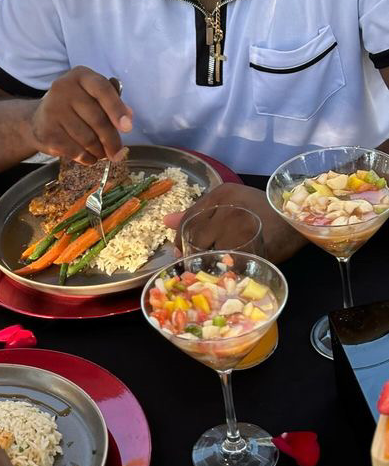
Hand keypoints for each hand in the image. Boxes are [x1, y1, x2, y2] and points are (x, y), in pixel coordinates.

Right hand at [29, 66, 133, 163]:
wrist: (39, 120)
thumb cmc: (74, 107)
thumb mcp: (92, 97)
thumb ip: (112, 104)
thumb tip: (128, 117)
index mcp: (81, 75)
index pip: (103, 89)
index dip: (117, 109)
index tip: (128, 128)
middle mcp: (64, 88)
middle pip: (97, 118)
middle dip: (112, 140)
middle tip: (118, 153)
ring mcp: (53, 109)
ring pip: (87, 138)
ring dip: (99, 151)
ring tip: (102, 154)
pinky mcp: (46, 131)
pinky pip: (74, 150)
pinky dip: (86, 158)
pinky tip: (89, 157)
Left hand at [164, 182, 306, 263]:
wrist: (300, 221)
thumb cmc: (265, 213)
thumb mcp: (230, 204)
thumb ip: (198, 213)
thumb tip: (165, 221)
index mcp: (221, 193)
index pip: (188, 219)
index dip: (181, 239)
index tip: (182, 250)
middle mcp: (227, 206)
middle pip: (195, 238)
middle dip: (194, 253)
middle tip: (199, 263)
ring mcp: (238, 227)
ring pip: (209, 253)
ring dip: (209, 264)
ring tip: (216, 267)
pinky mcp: (250, 246)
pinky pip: (227, 265)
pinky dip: (225, 271)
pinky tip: (228, 272)